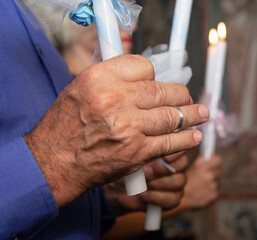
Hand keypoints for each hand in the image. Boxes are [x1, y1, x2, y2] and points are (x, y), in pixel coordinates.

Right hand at [23, 55, 208, 206]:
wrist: (53, 163)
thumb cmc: (65, 126)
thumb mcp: (80, 89)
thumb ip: (112, 79)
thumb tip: (144, 76)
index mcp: (100, 78)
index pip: (144, 66)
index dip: (154, 75)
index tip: (157, 82)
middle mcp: (116, 99)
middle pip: (164, 90)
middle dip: (181, 94)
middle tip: (188, 97)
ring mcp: (129, 126)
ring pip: (173, 115)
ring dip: (193, 115)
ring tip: (202, 113)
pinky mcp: (138, 151)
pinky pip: (170, 142)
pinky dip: (186, 139)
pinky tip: (195, 136)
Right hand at [179, 155, 221, 209]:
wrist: (181, 198)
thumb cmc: (185, 182)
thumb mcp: (191, 168)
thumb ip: (201, 161)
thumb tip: (208, 156)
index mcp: (204, 167)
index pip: (218, 160)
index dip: (215, 162)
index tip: (213, 163)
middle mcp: (210, 176)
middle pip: (218, 172)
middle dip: (213, 173)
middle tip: (204, 177)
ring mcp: (213, 187)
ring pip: (217, 182)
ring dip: (212, 183)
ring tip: (201, 187)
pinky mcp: (214, 196)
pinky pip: (215, 191)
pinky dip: (211, 192)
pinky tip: (202, 193)